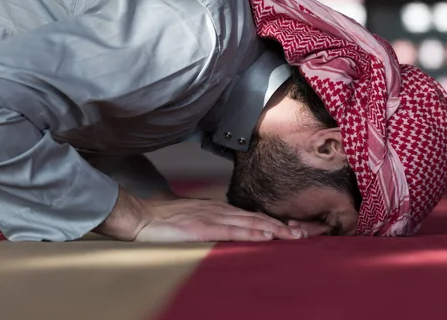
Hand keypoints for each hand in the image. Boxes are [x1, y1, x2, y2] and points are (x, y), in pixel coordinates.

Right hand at [135, 198, 307, 242]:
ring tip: (293, 236)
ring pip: (250, 222)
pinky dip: (250, 232)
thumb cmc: (167, 220)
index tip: (293, 230)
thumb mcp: (196, 219)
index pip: (253, 216)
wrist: (142, 217)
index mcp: (220, 209)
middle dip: (282, 226)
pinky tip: (264, 235)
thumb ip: (214, 223)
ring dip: (274, 229)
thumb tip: (231, 231)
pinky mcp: (202, 227)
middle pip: (257, 218)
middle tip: (304, 235)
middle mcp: (220, 210)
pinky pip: (231, 230)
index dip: (274, 222)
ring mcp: (212, 217)